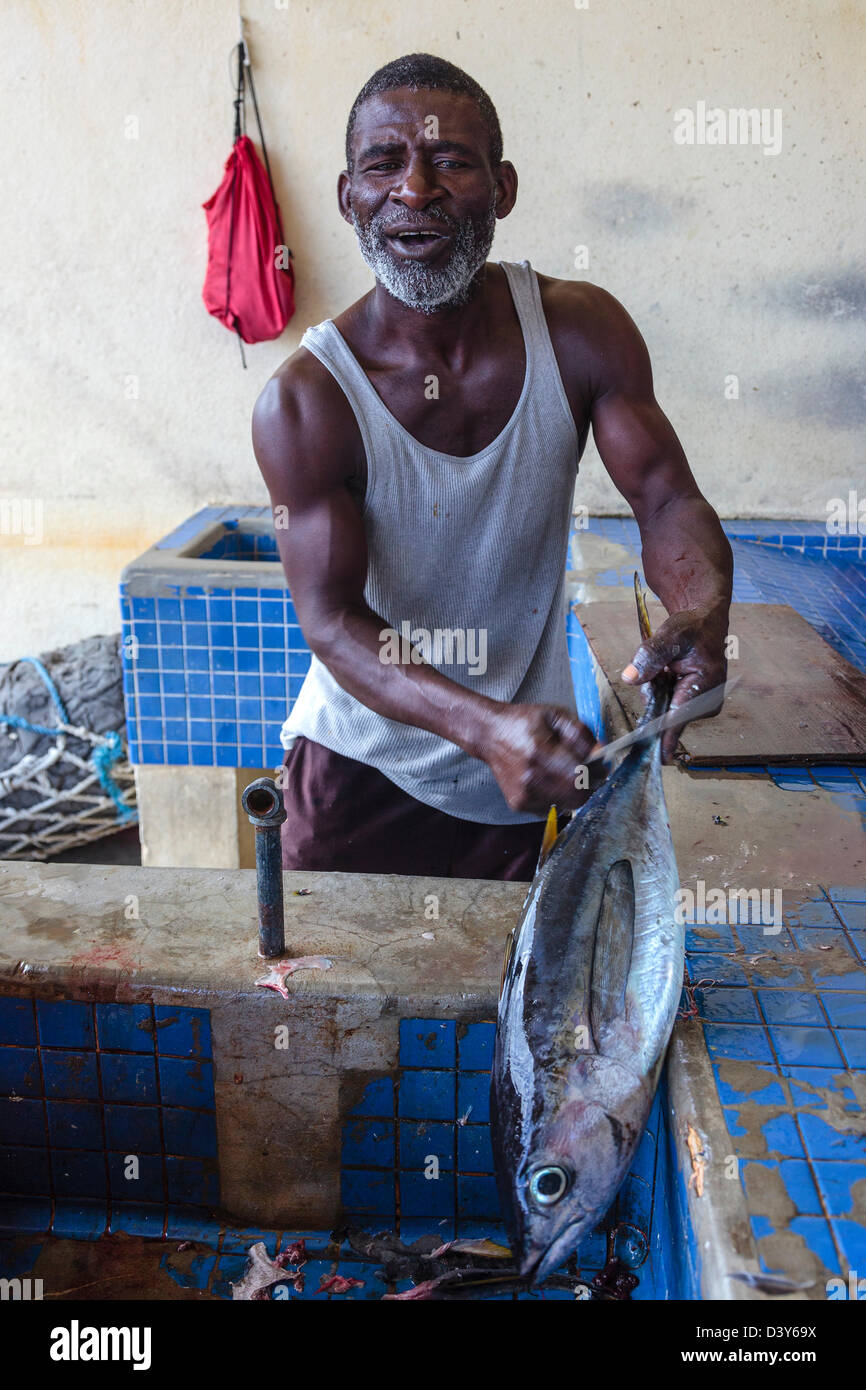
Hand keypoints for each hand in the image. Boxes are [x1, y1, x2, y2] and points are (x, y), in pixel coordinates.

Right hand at [480, 702, 600, 813]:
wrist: (490, 734)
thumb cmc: (523, 722)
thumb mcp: (555, 716)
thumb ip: (581, 734)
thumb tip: (601, 753)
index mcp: (540, 752)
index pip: (581, 776)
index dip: (596, 772)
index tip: (599, 764)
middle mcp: (530, 778)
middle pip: (577, 798)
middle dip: (587, 786)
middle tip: (584, 771)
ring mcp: (523, 794)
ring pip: (567, 805)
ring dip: (572, 791)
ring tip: (561, 771)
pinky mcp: (519, 804)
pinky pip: (552, 808)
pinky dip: (556, 796)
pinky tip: (547, 779)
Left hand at [621, 606, 727, 762]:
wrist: (704, 624)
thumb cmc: (692, 628)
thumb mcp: (670, 634)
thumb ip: (650, 655)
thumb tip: (630, 677)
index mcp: (707, 686)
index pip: (679, 717)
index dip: (664, 737)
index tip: (658, 758)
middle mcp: (707, 702)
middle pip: (665, 715)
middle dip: (655, 695)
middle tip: (663, 670)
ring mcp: (701, 706)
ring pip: (662, 712)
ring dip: (657, 692)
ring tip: (667, 669)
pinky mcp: (693, 706)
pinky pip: (665, 707)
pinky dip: (661, 692)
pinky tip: (667, 676)